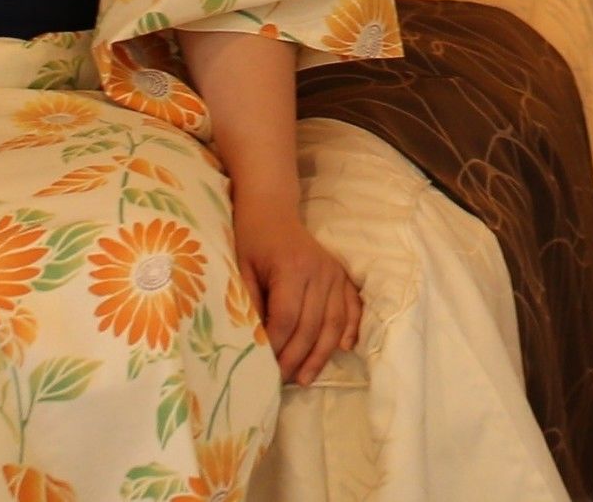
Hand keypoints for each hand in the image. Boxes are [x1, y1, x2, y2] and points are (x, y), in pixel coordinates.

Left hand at [237, 201, 362, 383]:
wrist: (272, 211)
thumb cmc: (252, 241)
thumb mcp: (241, 270)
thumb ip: (251, 305)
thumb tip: (258, 344)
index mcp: (292, 268)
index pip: (287, 318)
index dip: (276, 346)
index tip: (263, 366)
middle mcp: (319, 271)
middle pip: (311, 325)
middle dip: (296, 358)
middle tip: (281, 381)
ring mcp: (334, 273)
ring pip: (333, 322)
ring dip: (321, 354)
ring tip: (305, 379)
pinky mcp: (342, 275)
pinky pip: (351, 307)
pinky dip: (350, 329)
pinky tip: (344, 349)